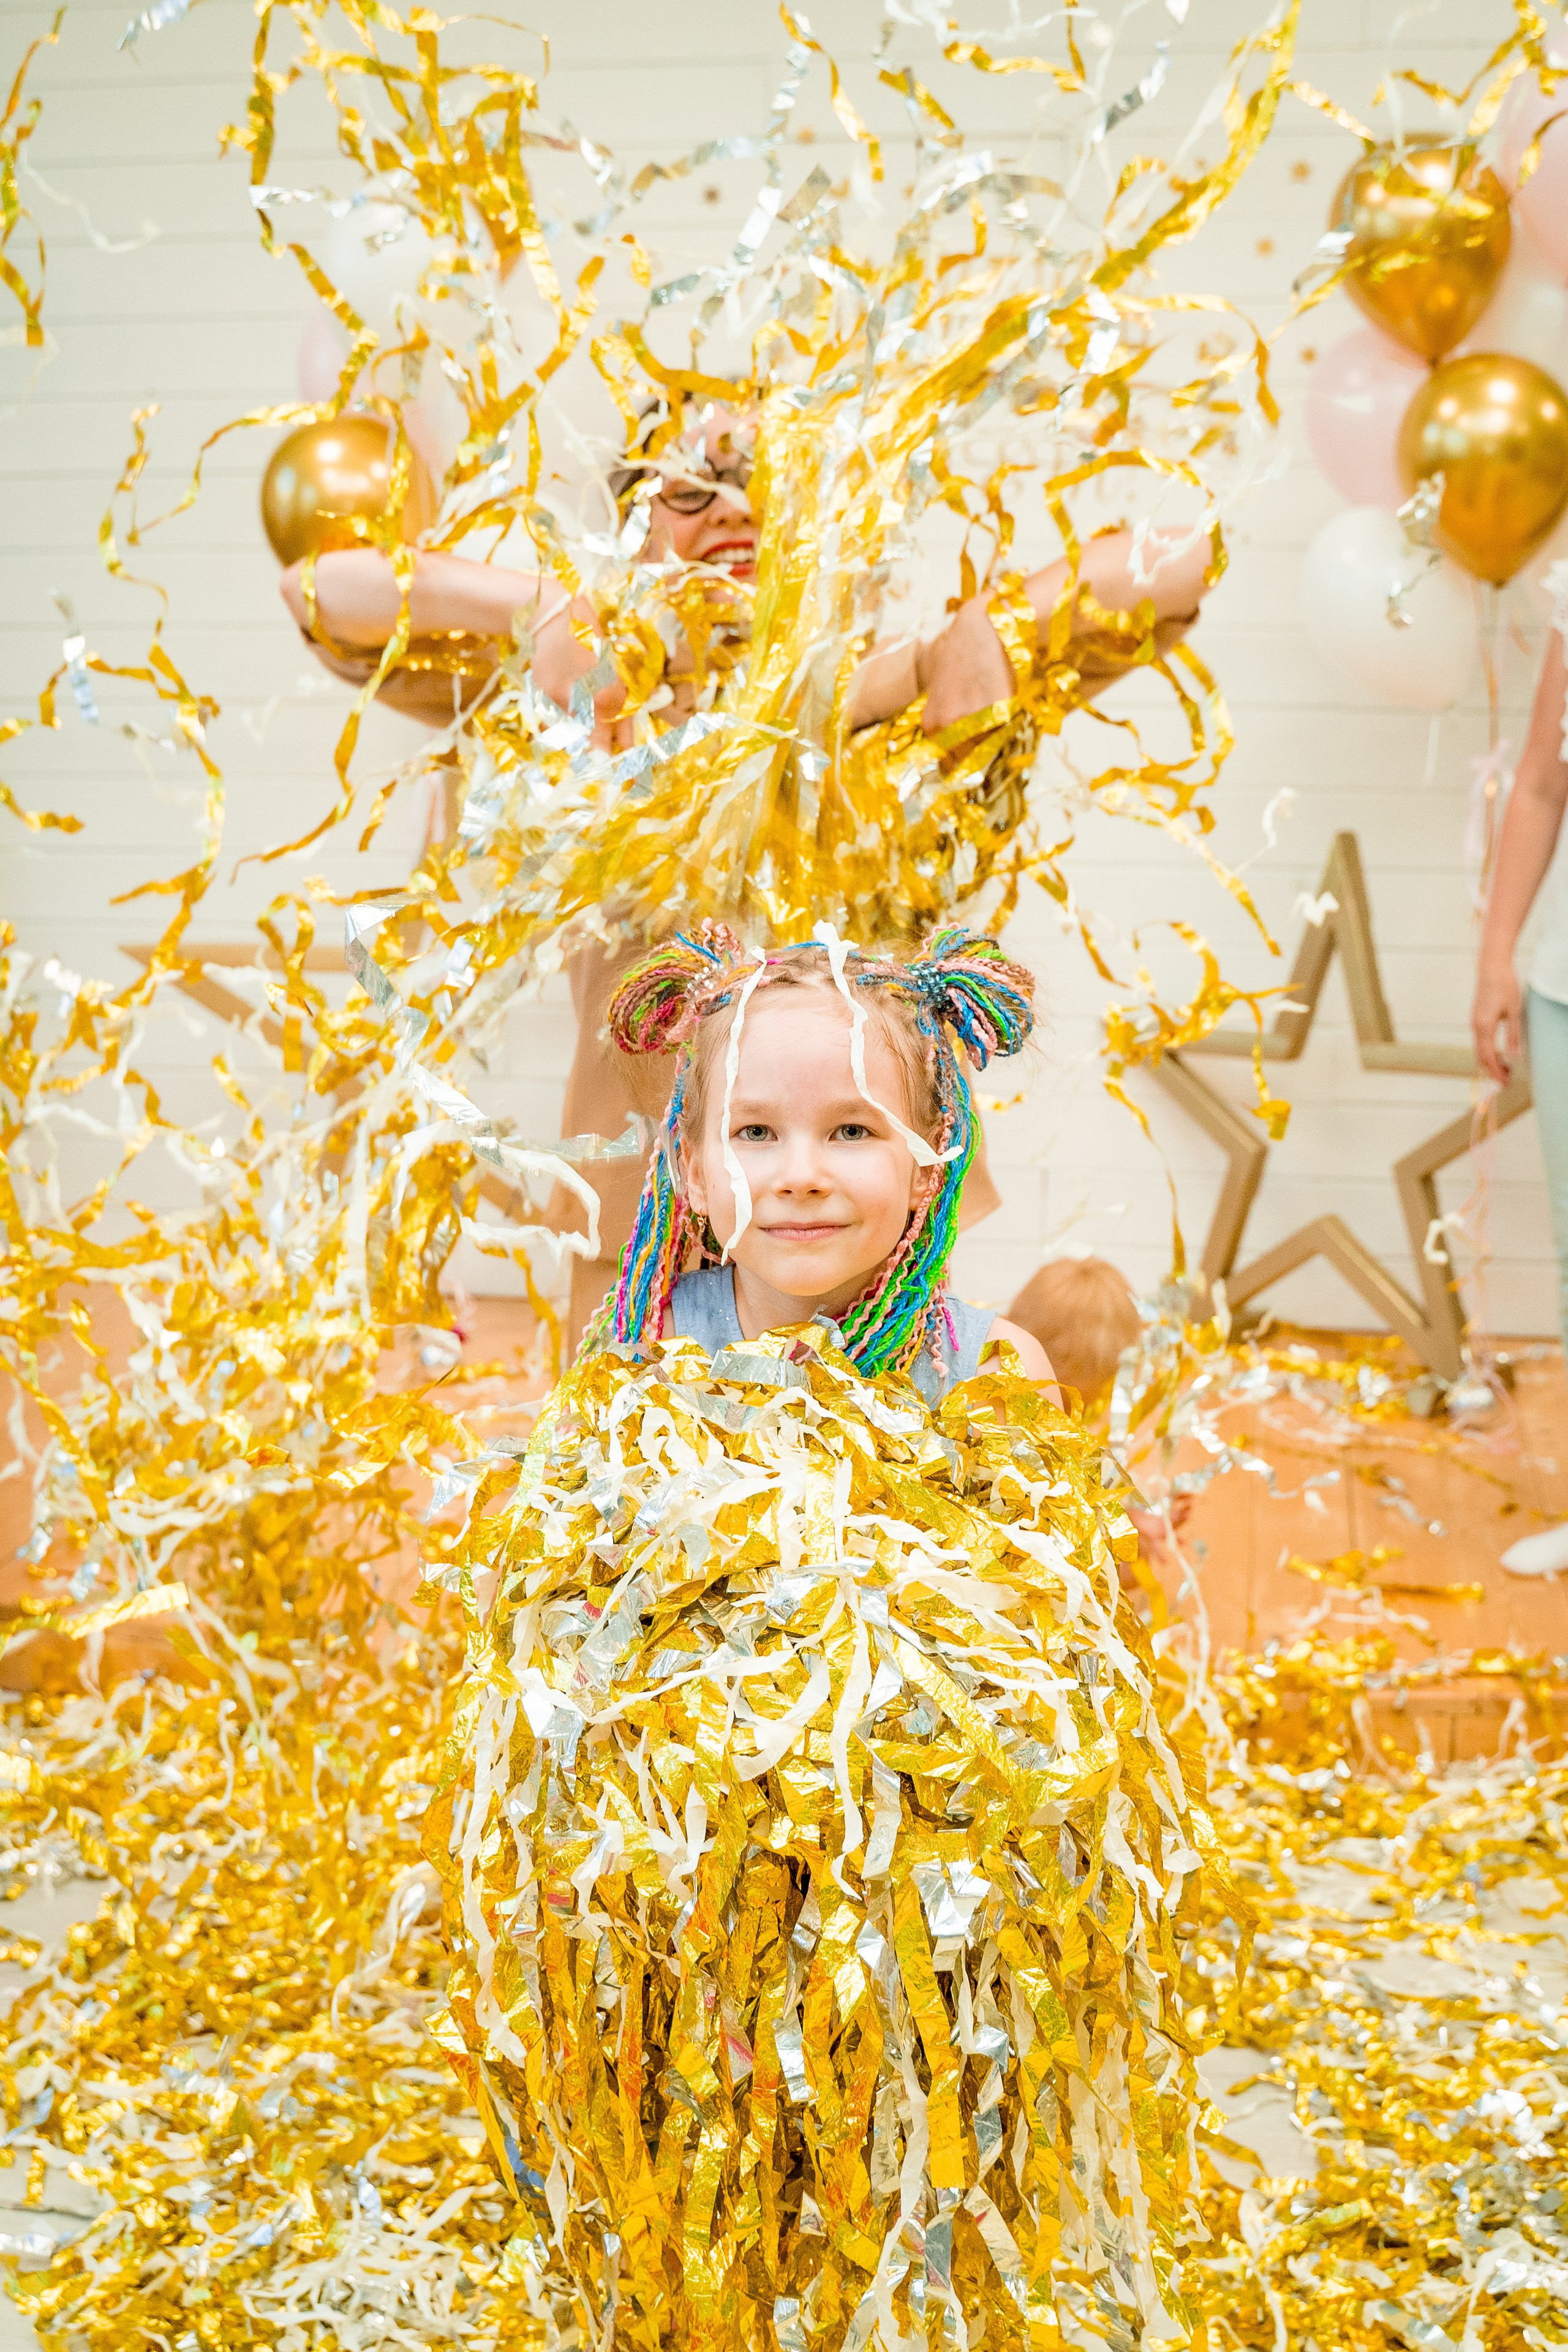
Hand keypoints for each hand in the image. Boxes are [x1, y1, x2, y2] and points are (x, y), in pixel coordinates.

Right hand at [1472, 960, 1522, 1084]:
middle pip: (1480, 1057)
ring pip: (1479, 1049)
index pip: (1489, 1057)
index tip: (1505, 1082)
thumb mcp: (1514, 1012)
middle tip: (1505, 1081)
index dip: (1496, 1072)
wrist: (1491, 968)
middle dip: (1492, 1071)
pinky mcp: (1476, 1018)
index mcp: (1484, 1027)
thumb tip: (1514, 1057)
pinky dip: (1487, 1052)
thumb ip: (1513, 1036)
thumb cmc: (1504, 987)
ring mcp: (1474, 1022)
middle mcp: (1475, 1027)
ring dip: (1489, 1062)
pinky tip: (1498, 1054)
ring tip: (1504, 1069)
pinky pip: (1479, 1041)